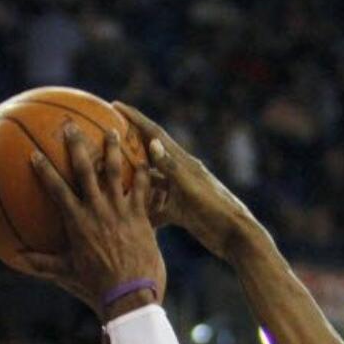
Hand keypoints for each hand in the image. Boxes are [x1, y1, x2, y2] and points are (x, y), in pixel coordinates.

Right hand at [17, 125, 165, 314]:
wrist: (130, 295)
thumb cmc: (98, 286)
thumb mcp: (68, 272)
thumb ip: (43, 262)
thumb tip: (19, 259)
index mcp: (77, 221)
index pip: (56, 189)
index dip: (44, 170)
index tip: (34, 154)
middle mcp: (97, 210)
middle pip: (84, 169)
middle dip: (76, 145)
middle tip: (70, 125)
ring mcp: (120, 211)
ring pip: (116, 171)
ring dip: (113, 149)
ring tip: (112, 130)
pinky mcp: (141, 217)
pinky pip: (143, 188)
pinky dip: (144, 172)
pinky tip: (147, 158)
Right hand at [114, 102, 245, 247]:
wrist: (238, 238)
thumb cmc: (219, 211)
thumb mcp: (193, 189)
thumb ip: (172, 168)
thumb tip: (153, 143)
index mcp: (184, 163)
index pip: (155, 134)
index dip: (135, 119)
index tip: (115, 105)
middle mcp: (180, 174)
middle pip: (149, 155)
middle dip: (128, 145)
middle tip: (105, 136)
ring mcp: (181, 193)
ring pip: (151, 182)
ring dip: (132, 178)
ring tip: (108, 176)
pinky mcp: (182, 212)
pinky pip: (158, 208)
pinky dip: (145, 209)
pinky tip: (128, 212)